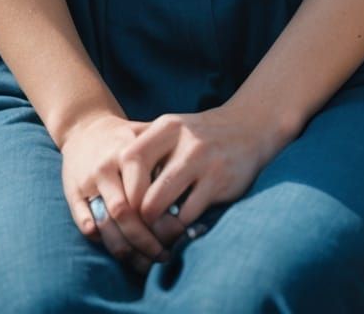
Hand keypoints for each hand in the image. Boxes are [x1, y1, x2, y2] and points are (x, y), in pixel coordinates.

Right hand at [60, 111, 173, 277]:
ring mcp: (87, 182)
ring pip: (105, 226)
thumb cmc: (125, 137)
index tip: (177, 235)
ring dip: (126, 250)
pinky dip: (103, 243)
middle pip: (125, 214)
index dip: (159, 219)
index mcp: (127, 152)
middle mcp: (105, 167)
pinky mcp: (72, 194)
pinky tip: (121, 252)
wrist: (85, 126)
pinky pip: (86, 226)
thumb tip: (196, 188)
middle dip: (145, 241)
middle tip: (162, 256)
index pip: (143, 193)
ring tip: (145, 264)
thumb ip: (167, 158)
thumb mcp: (147, 137)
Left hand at [126, 101, 292, 247]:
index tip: (126, 204)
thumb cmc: (201, 136)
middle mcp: (182, 141)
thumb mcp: (173, 129)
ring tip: (157, 236)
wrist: (248, 128)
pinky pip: (188, 216)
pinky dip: (180, 229)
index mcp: (166, 127)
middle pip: (142, 191)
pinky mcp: (219, 181)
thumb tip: (115, 179)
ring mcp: (202, 161)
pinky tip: (180, 231)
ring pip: (162, 207)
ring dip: (156, 229)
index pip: (129, 159)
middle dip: (137, 218)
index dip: (124, 187)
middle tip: (140, 230)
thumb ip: (146, 147)